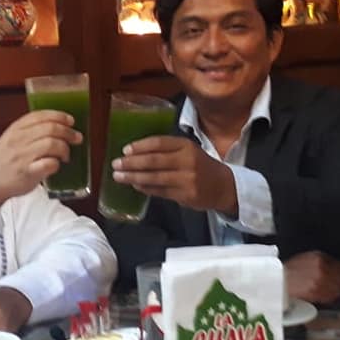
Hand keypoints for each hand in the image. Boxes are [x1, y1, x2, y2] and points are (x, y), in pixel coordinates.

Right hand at [0, 110, 80, 205]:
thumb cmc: (4, 159)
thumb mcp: (12, 137)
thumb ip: (30, 129)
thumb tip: (58, 125)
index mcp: (16, 128)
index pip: (41, 116)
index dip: (59, 116)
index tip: (70, 121)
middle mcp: (19, 140)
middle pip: (50, 129)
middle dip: (68, 132)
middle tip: (76, 138)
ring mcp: (23, 156)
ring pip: (52, 144)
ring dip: (64, 149)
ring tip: (65, 155)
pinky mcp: (28, 172)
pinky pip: (49, 164)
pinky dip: (56, 163)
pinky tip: (56, 165)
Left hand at [111, 136, 237, 213]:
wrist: (223, 186)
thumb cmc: (200, 165)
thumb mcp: (187, 151)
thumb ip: (166, 151)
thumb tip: (134, 154)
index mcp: (186, 146)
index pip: (159, 143)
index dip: (140, 146)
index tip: (125, 150)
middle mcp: (187, 161)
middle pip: (154, 161)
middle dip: (132, 163)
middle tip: (115, 164)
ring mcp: (186, 179)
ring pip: (154, 178)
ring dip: (133, 177)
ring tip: (118, 176)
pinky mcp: (185, 195)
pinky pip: (159, 191)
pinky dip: (145, 188)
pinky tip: (135, 185)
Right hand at [283, 251, 339, 303]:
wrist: (280, 279)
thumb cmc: (293, 269)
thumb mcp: (309, 257)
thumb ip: (325, 260)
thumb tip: (338, 267)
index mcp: (320, 258)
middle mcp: (321, 270)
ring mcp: (319, 282)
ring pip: (338, 290)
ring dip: (338, 292)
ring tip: (332, 291)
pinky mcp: (315, 293)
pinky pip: (330, 297)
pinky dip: (330, 297)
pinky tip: (326, 295)